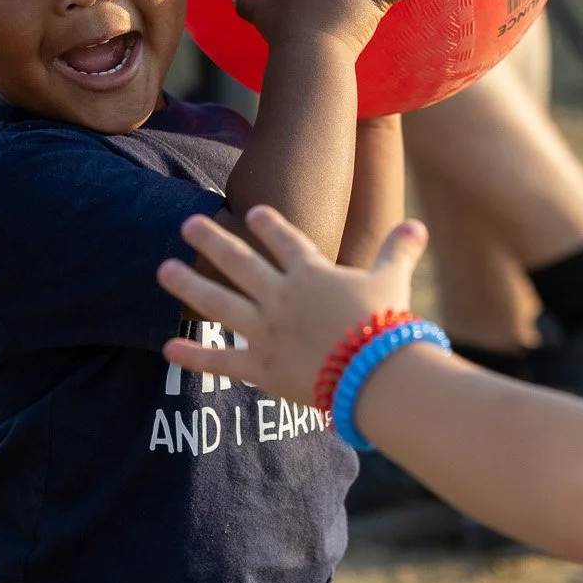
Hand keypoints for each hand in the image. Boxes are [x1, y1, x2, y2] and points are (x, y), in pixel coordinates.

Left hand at [159, 206, 428, 404]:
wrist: (374, 372)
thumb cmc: (386, 325)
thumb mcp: (392, 281)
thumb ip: (398, 251)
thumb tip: (418, 225)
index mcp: (311, 274)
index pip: (285, 240)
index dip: (267, 224)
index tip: (250, 210)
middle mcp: (281, 296)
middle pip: (239, 262)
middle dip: (211, 239)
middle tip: (187, 222)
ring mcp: (266, 331)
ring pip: (218, 302)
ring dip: (189, 284)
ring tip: (163, 269)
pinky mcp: (261, 367)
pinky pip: (221, 360)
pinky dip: (194, 355)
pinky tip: (168, 347)